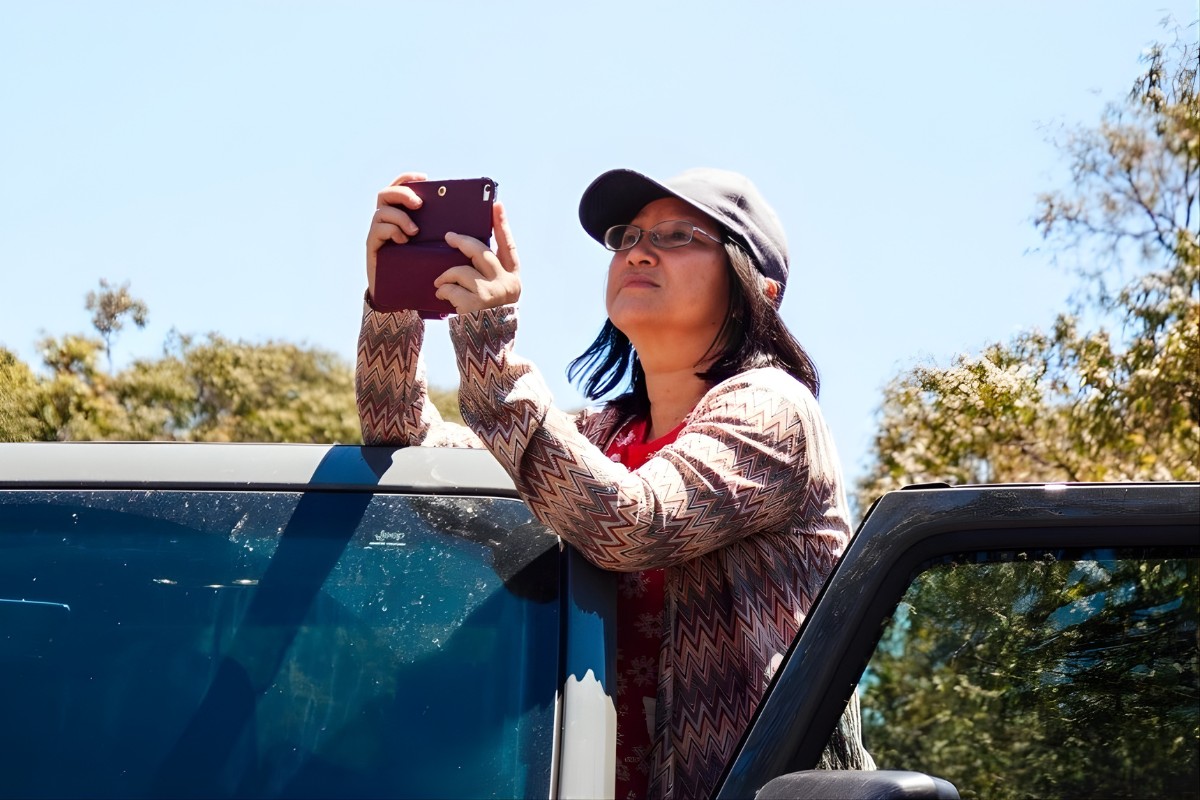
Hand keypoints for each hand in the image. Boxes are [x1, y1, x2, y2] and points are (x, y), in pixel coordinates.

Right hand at [366, 171, 427, 298]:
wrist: (398, 289)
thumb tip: (464, 221)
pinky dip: (392, 231)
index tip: (424, 178)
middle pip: (385, 194)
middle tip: (419, 204)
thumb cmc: (416, 264)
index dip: (407, 179)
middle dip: (403, 194)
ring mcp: (376, 231)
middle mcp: (384, 219)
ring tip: (414, 231)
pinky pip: (378, 229)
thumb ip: (437, 230)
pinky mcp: (372, 245)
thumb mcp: (429, 243)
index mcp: (397, 213)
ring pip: (382, 212)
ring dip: (400, 217)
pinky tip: (403, 241)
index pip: (397, 187)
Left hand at [433, 200, 521, 313]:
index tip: (496, 205)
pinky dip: (442, 290)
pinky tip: (441, 296)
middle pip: (480, 251)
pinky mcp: (474, 303)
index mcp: (514, 278)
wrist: (487, 350)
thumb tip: (470, 249)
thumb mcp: (498, 295)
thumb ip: (491, 275)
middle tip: (449, 237)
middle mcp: (506, 284)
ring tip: (439, 283)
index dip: (502, 225)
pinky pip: (451, 287)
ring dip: (445, 275)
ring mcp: (491, 293)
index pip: (508, 246)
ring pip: (461, 270)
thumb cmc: (488, 318)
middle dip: (461, 241)